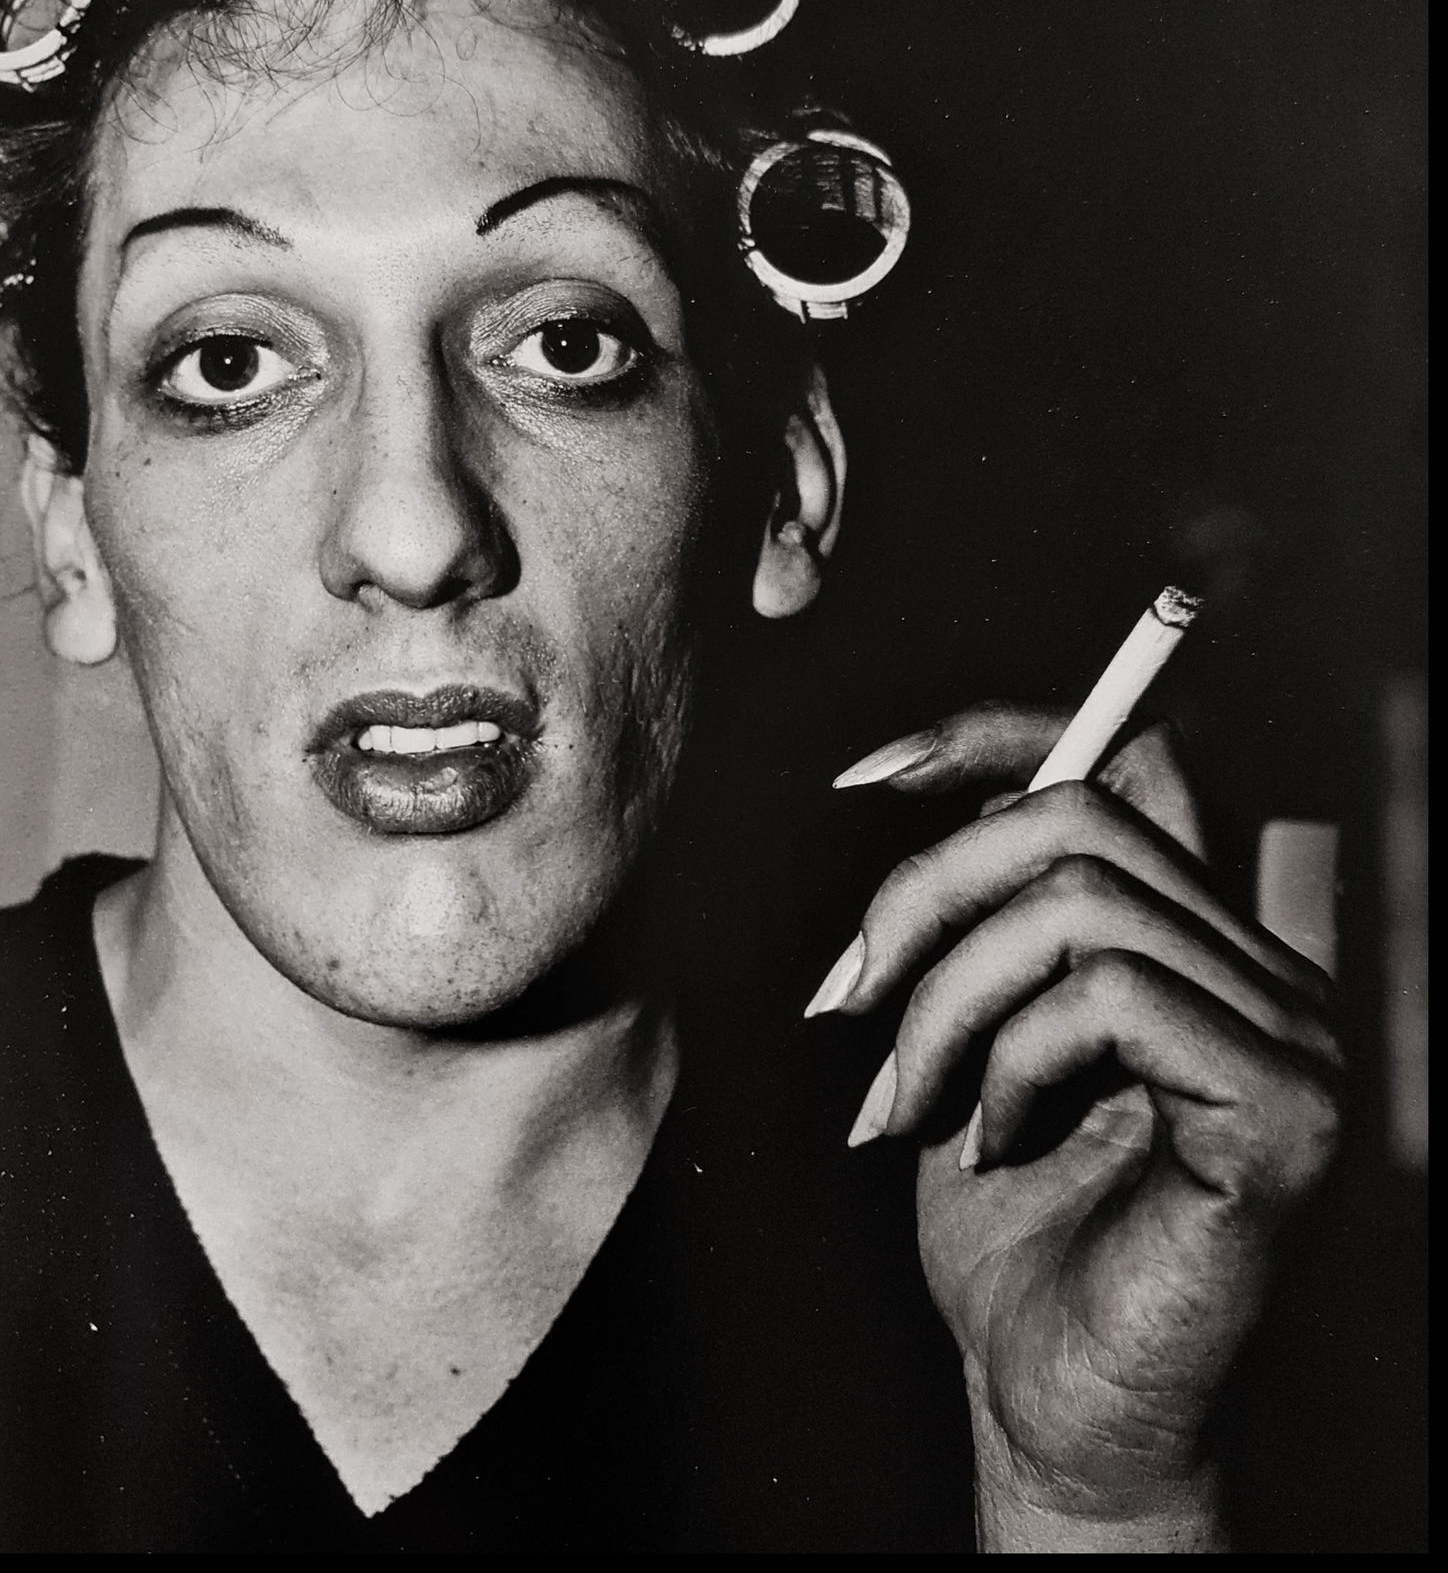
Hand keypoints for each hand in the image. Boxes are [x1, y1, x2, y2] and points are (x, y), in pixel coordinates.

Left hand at [812, 704, 1341, 1547]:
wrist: (1055, 1404)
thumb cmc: (1005, 1230)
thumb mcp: (963, 1039)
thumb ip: (974, 922)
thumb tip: (907, 786)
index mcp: (1193, 945)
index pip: (1127, 760)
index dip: (998, 732)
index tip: (867, 777)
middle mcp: (1264, 971)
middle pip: (1079, 813)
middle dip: (925, 890)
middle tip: (845, 1001)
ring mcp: (1291, 1037)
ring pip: (1079, 903)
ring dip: (945, 1000)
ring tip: (903, 1104)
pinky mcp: (1283, 1112)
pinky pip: (1111, 998)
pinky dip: (1011, 1060)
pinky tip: (988, 1145)